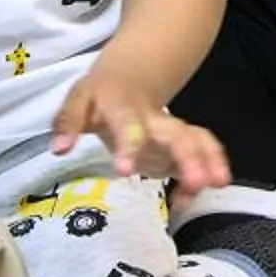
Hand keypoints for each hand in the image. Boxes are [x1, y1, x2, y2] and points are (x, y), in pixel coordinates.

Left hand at [51, 68, 229, 193]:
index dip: (128, 144)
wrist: (127, 78)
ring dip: (208, 161)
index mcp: (124, 107)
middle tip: (197, 181)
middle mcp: (154, 119)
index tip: (125, 170)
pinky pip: (201, 155)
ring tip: (217, 184)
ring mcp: (171, 131)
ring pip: (197, 140)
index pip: (127, 123)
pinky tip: (189, 198)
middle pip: (177, 133)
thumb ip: (67, 123)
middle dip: (188, 156)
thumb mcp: (78, 102)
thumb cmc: (99, 97)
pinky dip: (202, 175)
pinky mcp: (181, 145)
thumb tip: (58, 149)